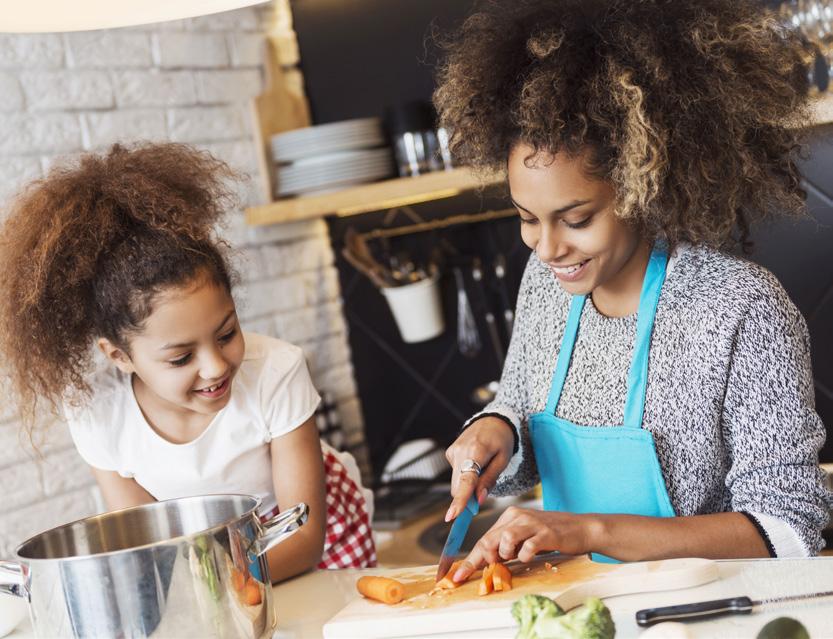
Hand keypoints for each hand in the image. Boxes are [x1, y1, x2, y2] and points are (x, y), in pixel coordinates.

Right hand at [444, 416, 514, 521]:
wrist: (492, 421)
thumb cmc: (501, 440)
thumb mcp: (503, 460)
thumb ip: (490, 480)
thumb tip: (478, 500)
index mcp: (477, 451)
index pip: (466, 480)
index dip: (460, 500)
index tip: (452, 516)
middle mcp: (460, 450)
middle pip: (458, 486)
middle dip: (467, 496)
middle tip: (481, 497)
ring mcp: (453, 451)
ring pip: (456, 481)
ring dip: (467, 485)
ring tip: (483, 470)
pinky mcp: (450, 452)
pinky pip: (456, 473)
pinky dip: (465, 475)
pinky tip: (476, 463)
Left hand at [451, 507, 599, 581]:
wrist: (581, 528)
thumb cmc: (550, 535)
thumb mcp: (524, 537)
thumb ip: (507, 546)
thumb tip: (487, 562)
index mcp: (510, 516)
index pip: (484, 539)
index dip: (470, 559)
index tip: (458, 575)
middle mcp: (517, 516)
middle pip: (489, 540)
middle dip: (482, 560)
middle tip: (483, 571)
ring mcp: (531, 523)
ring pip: (505, 539)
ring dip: (506, 554)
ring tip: (515, 556)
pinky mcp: (546, 532)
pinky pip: (527, 547)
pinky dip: (525, 556)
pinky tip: (531, 554)